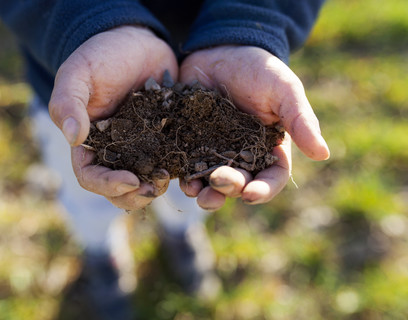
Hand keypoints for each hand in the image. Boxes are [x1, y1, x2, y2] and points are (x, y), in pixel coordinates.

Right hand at [49, 26, 177, 209]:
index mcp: (88, 142)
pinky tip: (189, 168)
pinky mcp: (164, 140)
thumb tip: (72, 138)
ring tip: (169, 181)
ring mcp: (140, 147)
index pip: (90, 175)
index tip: (129, 180)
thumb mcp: (79, 74)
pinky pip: (170, 161)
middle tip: (153, 190)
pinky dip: (177, 170)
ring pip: (144, 181)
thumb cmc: (102, 55)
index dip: (106, 184)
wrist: (137, 41)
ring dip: (155, 188)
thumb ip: (69, 103)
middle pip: (118, 188)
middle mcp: (114, 150)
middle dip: (134, 195)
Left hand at [179, 46, 329, 209]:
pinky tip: (182, 179)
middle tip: (220, 182)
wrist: (221, 50)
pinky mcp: (191, 145)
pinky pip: (188, 167)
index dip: (263, 190)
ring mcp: (215, 152)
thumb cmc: (259, 69)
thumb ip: (301, 121)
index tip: (250, 194)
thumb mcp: (284, 90)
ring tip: (199, 194)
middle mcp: (243, 156)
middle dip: (231, 188)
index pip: (272, 177)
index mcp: (270, 148)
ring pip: (212, 183)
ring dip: (207, 193)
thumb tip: (323, 154)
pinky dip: (186, 177)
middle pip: (240, 184)